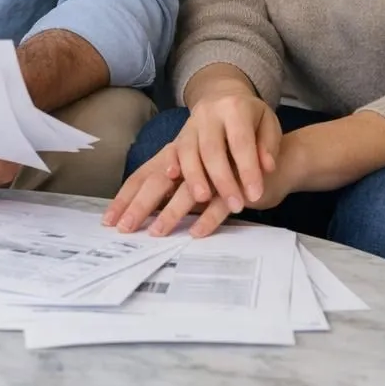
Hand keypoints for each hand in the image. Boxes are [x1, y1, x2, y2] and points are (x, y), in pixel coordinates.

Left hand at [104, 134, 299, 237]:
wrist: (275, 157)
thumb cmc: (228, 166)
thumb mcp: (196, 172)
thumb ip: (172, 186)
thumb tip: (140, 211)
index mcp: (177, 152)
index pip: (144, 175)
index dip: (126, 197)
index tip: (109, 220)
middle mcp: (192, 155)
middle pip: (159, 181)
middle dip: (140, 206)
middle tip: (126, 229)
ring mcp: (216, 167)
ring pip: (189, 191)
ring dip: (173, 212)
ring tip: (158, 233)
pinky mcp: (239, 180)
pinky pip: (221, 201)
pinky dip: (208, 217)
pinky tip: (197, 232)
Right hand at [175, 89, 281, 212]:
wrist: (222, 96)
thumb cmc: (251, 118)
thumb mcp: (268, 124)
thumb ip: (269, 146)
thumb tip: (267, 168)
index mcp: (235, 107)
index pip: (241, 141)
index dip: (248, 169)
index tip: (255, 195)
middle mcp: (209, 113)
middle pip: (211, 148)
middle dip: (222, 180)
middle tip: (236, 206)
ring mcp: (190, 123)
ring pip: (187, 151)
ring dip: (195, 177)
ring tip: (204, 199)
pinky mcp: (178, 134)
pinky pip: (171, 150)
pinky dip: (171, 163)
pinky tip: (173, 177)